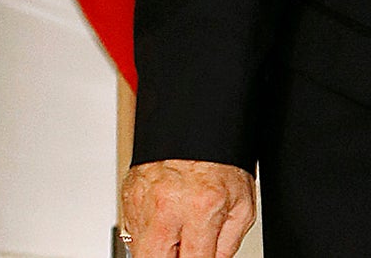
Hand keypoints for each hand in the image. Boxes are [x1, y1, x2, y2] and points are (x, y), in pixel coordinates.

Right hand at [120, 159, 256, 257]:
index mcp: (201, 208)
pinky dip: (149, 234)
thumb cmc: (222, 161)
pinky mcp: (127, 197)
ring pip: (140, 251)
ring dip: (160, 250)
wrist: (198, 125)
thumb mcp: (242, 204)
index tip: (201, 256)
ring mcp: (143, 203)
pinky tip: (167, 221)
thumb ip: (228, 244)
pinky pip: (133, 231)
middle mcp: (167, 207)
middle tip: (186, 249)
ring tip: (179, 233)